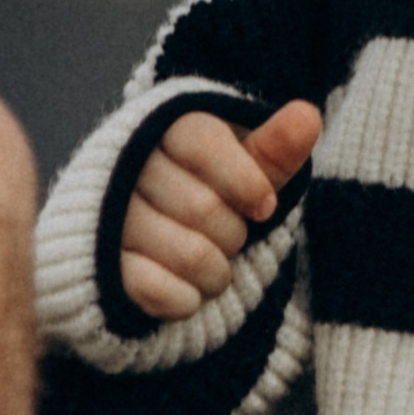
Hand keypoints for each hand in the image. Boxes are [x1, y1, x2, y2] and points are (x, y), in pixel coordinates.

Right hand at [116, 96, 322, 321]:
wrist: (144, 243)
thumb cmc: (205, 193)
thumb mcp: (241, 168)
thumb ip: (273, 146)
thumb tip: (308, 114)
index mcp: (162, 129)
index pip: (203, 144)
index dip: (245, 181)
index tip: (264, 206)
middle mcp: (128, 168)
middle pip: (204, 207)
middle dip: (234, 234)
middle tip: (228, 237)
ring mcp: (112, 219)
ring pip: (190, 255)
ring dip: (216, 272)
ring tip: (211, 264)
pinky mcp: (105, 268)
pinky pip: (162, 292)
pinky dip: (189, 300)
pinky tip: (187, 289)